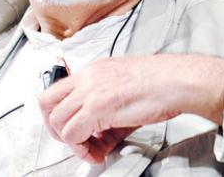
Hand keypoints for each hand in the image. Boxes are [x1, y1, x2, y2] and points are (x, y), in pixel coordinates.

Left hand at [38, 54, 223, 162]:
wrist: (177, 80)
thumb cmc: (159, 83)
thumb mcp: (124, 93)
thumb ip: (107, 116)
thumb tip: (100, 140)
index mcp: (93, 71)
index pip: (58, 90)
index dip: (59, 115)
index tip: (72, 129)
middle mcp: (88, 78)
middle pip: (46, 102)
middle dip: (54, 127)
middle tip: (71, 140)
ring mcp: (91, 91)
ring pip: (57, 120)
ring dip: (69, 141)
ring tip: (88, 149)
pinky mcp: (98, 106)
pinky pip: (73, 133)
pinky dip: (80, 148)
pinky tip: (97, 151)